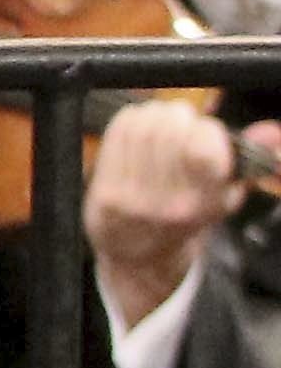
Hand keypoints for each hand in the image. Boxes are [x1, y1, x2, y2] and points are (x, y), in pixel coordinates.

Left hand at [85, 92, 239, 330]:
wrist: (140, 252)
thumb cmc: (188, 214)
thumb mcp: (226, 193)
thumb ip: (252, 161)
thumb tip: (272, 133)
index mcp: (206, 204)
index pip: (204, 148)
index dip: (207, 130)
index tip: (206, 133)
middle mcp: (170, 204)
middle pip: (170, 130)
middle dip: (180, 116)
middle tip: (182, 123)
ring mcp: (133, 200)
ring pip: (144, 127)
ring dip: (156, 114)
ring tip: (162, 122)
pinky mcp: (104, 192)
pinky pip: (118, 134)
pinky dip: (131, 120)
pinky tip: (140, 127)